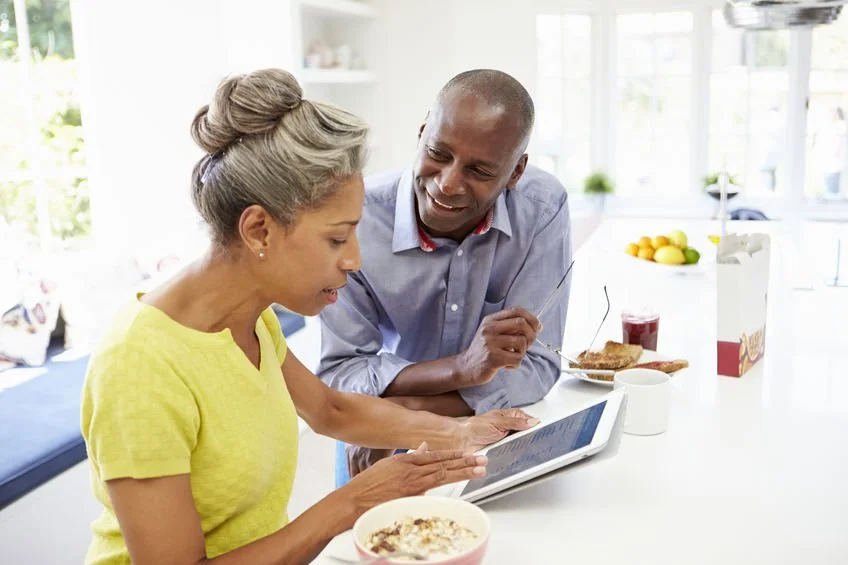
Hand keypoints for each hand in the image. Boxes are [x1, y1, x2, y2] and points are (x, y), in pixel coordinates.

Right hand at [344, 443, 487, 515]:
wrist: (352, 500)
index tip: (469, 454)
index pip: (436, 455)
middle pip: (443, 464)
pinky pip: (432, 488)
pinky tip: (459, 482)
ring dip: (463, 471)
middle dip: (465, 461)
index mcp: (405, 460)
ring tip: (479, 469)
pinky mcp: (409, 495)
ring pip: (442, 474)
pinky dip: (446, 483)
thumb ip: (409, 457)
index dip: (454, 454)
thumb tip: (424, 448)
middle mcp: (410, 469)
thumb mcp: (388, 465)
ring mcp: (411, 483)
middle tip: (482, 459)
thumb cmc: (367, 486)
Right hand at [455, 307, 542, 387]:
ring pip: (521, 342)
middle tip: (528, 345)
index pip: (516, 310)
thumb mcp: (493, 333)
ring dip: (523, 352)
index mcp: (490, 320)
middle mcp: (489, 329)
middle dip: (531, 335)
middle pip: (521, 324)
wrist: (467, 367)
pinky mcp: (493, 358)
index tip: (538, 327)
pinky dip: (516, 364)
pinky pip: (517, 358)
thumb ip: (510, 327)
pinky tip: (508, 365)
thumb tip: (537, 326)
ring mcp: (490, 343)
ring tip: (514, 356)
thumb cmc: (485, 350)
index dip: (531, 318)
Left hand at [461, 408, 539, 451]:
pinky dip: (514, 454)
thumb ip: (516, 422)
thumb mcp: (498, 422)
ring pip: (520, 444)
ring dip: (522, 446)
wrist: (461, 440)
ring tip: (527, 449)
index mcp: (508, 417)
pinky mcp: (501, 451)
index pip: (526, 419)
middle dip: (529, 437)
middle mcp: (508, 428)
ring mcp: (505, 440)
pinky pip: (512, 453)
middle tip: (534, 441)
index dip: (533, 424)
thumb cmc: (474, 426)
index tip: (541, 429)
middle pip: (525, 433)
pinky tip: (517, 456)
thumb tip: (533, 421)